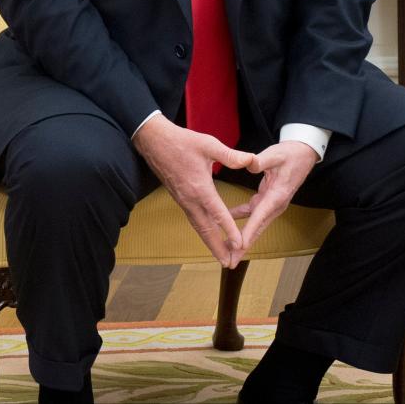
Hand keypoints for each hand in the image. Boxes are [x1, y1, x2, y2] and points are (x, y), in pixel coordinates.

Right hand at [132, 115, 255, 267]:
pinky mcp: (179, 198)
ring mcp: (183, 200)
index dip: (229, 229)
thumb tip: (251, 161)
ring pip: (198, 227)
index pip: (217, 213)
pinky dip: (203, 231)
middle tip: (229, 263)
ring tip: (222, 257)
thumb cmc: (181, 141)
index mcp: (199, 187)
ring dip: (210, 243)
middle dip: (218, 247)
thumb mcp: (208, 144)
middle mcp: (190, 198)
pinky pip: (193, 220)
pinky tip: (209, 235)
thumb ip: (231, 155)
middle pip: (205, 229)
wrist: (153, 141)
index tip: (240, 244)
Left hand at [230, 141, 316, 263]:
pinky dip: (239, 217)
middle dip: (244, 246)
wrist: (303, 153)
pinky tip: (226, 220)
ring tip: (227, 250)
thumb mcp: (275, 155)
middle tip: (230, 261)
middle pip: (257, 229)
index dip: (249, 232)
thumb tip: (249, 164)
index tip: (239, 246)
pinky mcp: (267, 198)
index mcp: (277, 196)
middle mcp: (275, 204)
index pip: (259, 217)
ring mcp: (271, 203)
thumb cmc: (290, 154)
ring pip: (254, 224)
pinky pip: (251, 212)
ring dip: (241, 237)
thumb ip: (261, 160)